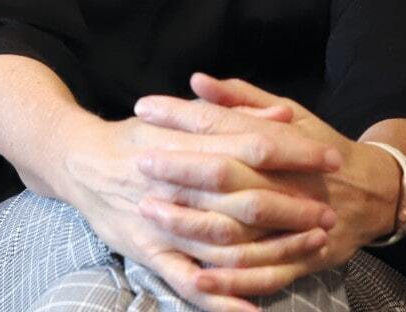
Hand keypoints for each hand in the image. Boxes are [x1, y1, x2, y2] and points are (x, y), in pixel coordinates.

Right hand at [58, 113, 339, 311]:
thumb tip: (283, 115)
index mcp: (184, 143)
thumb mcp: (179, 115)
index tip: (329, 157)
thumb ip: (230, 114)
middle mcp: (176, 183)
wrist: (75, 160)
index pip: (249, 145)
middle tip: (329, 209)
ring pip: (225, 240)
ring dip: (273, 246)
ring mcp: (162, 221)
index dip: (293, 152)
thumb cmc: (134, 136)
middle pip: (245, 196)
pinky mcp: (149, 251)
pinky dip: (220, 298)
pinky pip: (186, 280)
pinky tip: (252, 311)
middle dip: (292, 205)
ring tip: (312, 244)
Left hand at [132, 74, 403, 298]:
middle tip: (139, 160)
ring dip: (191, 223)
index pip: (223, 124)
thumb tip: (196, 80)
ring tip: (150, 213)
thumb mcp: (289, 113)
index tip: (144, 107)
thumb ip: (239, 100)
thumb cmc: (318, 148)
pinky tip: (197, 276)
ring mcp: (294, 223)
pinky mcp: (302, 258)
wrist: (375, 193)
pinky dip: (231, 279)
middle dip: (179, 168)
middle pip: (225, 174)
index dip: (181, 115)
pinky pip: (264, 273)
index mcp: (280, 141)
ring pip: (238, 228)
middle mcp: (285, 181)